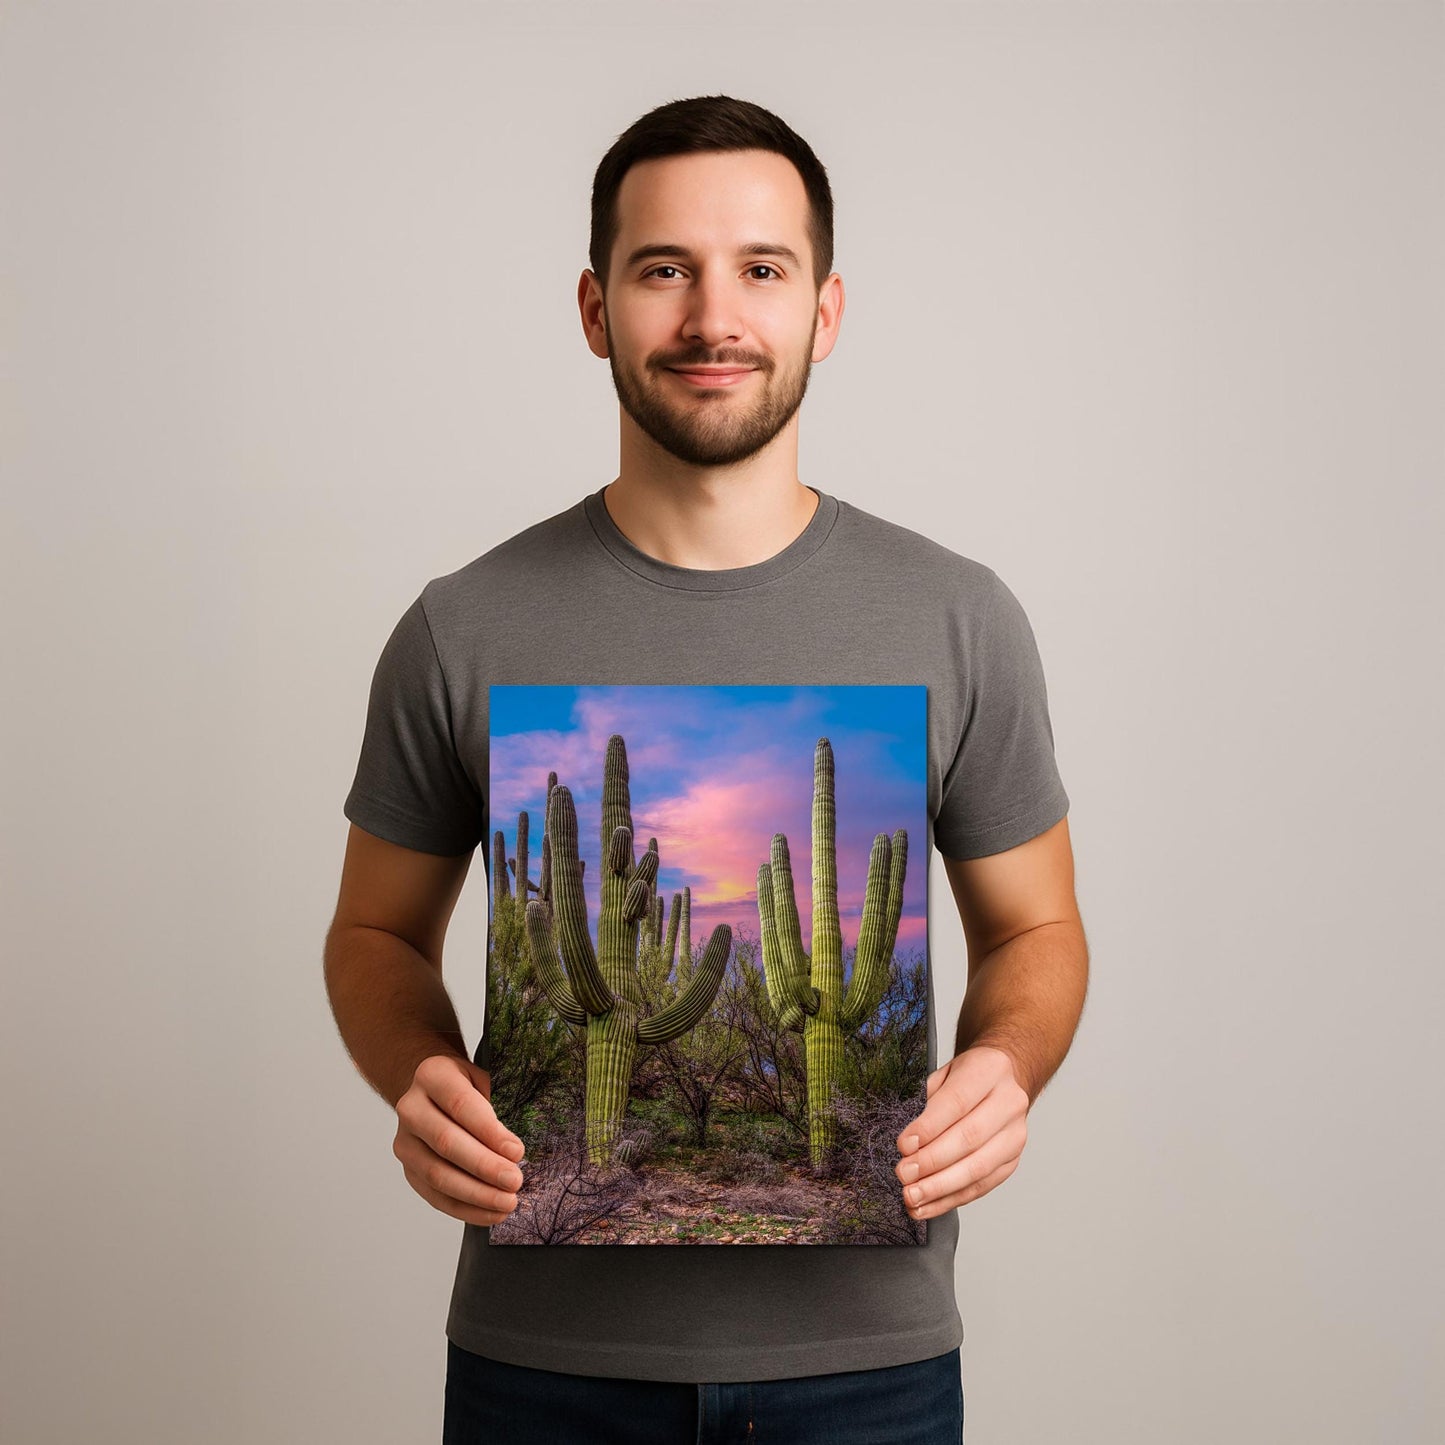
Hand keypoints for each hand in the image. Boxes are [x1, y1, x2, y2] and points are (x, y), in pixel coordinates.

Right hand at [393, 1054, 526, 1225]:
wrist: (430, 1091)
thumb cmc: (465, 1084)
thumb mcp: (482, 1077)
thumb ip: (497, 1101)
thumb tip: (513, 1148)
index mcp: (432, 1075)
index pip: (461, 1105)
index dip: (490, 1132)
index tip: (517, 1152)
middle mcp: (411, 1108)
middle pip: (447, 1142)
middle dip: (484, 1166)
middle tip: (515, 1182)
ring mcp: (405, 1142)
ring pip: (437, 1175)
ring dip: (476, 1194)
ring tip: (507, 1203)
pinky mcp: (408, 1170)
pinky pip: (435, 1196)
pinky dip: (465, 1209)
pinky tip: (491, 1213)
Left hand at [894, 1045, 1028, 1218]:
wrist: (1002, 1078)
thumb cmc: (968, 1077)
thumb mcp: (944, 1073)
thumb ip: (927, 1100)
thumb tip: (910, 1142)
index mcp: (989, 1071)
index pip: (958, 1102)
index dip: (929, 1127)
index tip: (904, 1145)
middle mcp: (1009, 1103)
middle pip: (969, 1138)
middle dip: (932, 1161)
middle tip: (904, 1174)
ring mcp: (1015, 1135)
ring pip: (978, 1168)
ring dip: (941, 1187)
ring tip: (913, 1196)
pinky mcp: (1012, 1161)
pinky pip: (982, 1186)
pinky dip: (952, 1199)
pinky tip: (928, 1205)